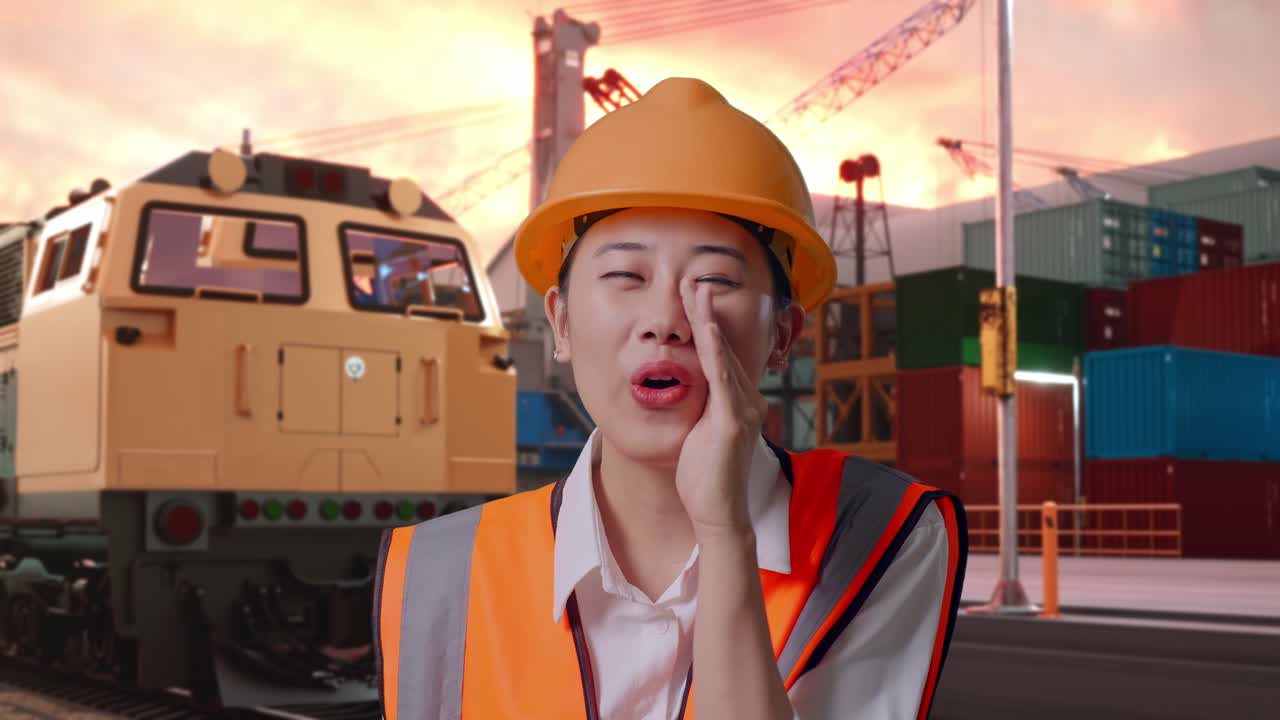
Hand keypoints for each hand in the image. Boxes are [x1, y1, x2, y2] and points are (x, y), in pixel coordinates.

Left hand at [675, 279, 769, 540]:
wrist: (718, 513)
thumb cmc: (705, 478)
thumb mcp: (699, 434)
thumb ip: (698, 409)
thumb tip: (684, 390)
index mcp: (738, 401)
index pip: (721, 353)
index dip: (708, 323)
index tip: (694, 296)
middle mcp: (746, 400)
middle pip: (724, 346)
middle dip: (707, 311)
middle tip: (693, 280)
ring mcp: (742, 410)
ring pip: (722, 355)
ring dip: (708, 320)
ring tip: (696, 290)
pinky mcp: (731, 422)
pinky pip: (722, 379)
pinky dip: (715, 350)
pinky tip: (707, 328)